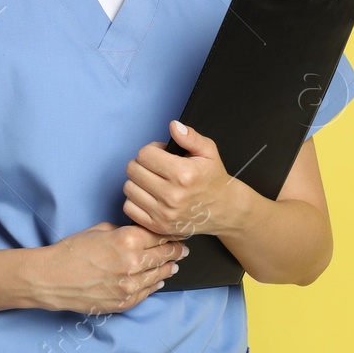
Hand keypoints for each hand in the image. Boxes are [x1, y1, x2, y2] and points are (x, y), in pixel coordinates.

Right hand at [27, 222, 187, 314]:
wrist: (53, 278)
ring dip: (168, 268)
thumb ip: (125, 232)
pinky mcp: (125, 302)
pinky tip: (158, 280)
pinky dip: (155, 284)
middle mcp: (134, 263)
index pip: (161, 235)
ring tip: (174, 264)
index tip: (178, 233)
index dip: (172, 233)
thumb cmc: (72, 250)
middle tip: (183, 248)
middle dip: (176, 250)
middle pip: (166, 255)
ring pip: (160, 275)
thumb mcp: (100, 229)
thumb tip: (141, 234)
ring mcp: (131, 285)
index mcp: (129, 240)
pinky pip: (148, 292)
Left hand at [123, 120, 246, 238]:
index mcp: (183, 174)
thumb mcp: (208, 152)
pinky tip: (148, 196)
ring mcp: (164, 213)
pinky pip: (129, 208)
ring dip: (137, 181)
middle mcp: (172, 195)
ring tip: (152, 181)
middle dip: (141, 163)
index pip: (145, 154)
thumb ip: (190, 136)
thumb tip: (173, 126)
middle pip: (133, 170)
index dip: (151, 150)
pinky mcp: (158, 226)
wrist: (224, 210)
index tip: (160, 154)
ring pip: (129, 188)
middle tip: (155, 166)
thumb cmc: (213, 179)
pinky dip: (135, 200)